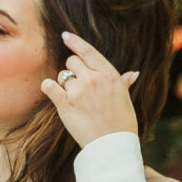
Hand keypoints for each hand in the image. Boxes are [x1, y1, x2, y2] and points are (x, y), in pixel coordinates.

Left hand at [40, 31, 139, 149]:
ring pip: (62, 76)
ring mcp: (78, 92)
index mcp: (109, 75)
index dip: (75, 42)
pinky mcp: (65, 105)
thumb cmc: (122, 123)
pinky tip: (51, 90)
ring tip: (73, 97)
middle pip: (72, 62)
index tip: (65, 36)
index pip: (88, 52)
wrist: (113, 145)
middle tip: (77, 83)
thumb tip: (133, 73)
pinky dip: (48, 87)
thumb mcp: (126, 99)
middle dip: (72, 70)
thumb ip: (123, 83)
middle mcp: (93, 79)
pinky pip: (49, 86)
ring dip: (64, 84)